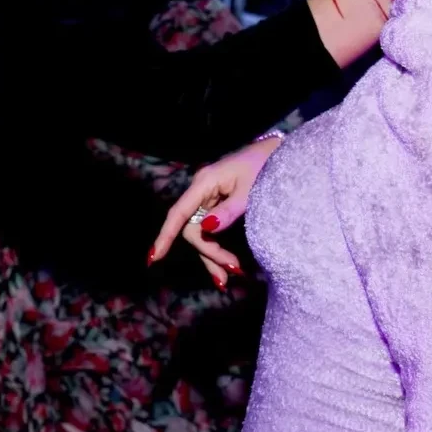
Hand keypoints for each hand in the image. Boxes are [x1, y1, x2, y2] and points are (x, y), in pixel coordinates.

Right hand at [147, 139, 280, 289]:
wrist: (276, 152)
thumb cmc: (264, 166)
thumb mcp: (250, 190)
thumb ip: (229, 210)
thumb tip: (207, 228)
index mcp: (204, 183)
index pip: (179, 213)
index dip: (165, 236)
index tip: (154, 257)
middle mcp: (200, 191)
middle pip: (191, 229)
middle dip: (209, 252)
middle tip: (233, 270)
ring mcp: (207, 199)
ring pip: (200, 234)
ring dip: (212, 256)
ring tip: (226, 279)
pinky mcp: (216, 205)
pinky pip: (210, 231)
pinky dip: (216, 248)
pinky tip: (225, 265)